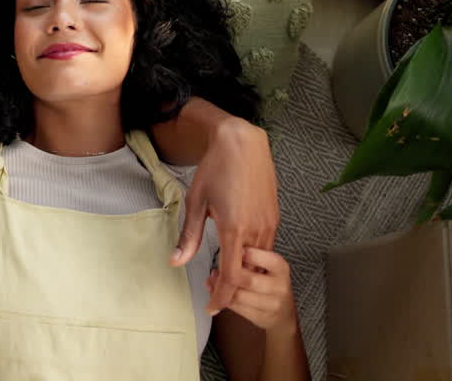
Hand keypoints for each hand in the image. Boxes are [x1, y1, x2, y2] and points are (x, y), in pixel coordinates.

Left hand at [172, 117, 278, 314]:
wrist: (242, 143)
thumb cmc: (215, 169)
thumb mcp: (196, 203)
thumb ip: (190, 236)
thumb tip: (177, 262)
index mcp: (235, 229)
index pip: (232, 276)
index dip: (222, 296)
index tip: (212, 308)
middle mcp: (257, 230)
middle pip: (247, 272)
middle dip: (232, 287)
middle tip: (213, 290)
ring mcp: (269, 223)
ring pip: (258, 260)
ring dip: (244, 271)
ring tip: (225, 275)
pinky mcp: (274, 216)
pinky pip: (265, 245)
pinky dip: (253, 255)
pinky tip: (240, 253)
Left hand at [207, 248, 298, 335]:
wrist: (284, 312)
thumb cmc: (269, 281)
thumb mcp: (267, 265)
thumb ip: (250, 257)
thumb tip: (224, 251)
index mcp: (280, 268)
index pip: (263, 259)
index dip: (244, 255)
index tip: (231, 251)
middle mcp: (279, 286)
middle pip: (248, 280)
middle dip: (228, 274)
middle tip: (216, 270)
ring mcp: (272, 304)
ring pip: (239, 296)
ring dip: (220, 288)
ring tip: (213, 280)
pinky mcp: (261, 317)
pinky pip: (236, 308)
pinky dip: (222, 300)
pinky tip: (217, 293)